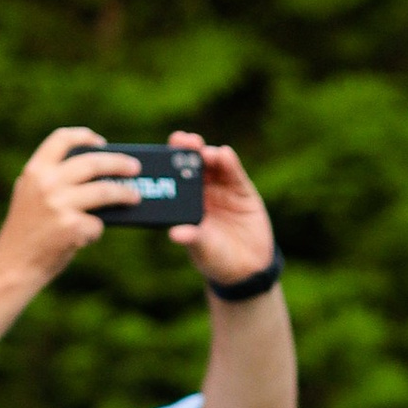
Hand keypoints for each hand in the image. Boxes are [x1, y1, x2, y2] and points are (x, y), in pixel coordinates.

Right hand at [0, 127, 136, 288]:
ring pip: (105, 191)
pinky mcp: (72, 227)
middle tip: (134, 168)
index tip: (102, 144)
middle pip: (94, 162)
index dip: (85, 137)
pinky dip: (95, 230)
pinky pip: (96, 224)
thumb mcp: (29, 196)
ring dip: (125, 194)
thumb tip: (97, 172)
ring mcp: (60, 205)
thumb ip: (51, 180)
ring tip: (134, 197)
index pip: (62, 139)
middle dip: (120, 163)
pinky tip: (86, 236)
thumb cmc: (24, 233)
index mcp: (35, 171)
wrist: (10, 267)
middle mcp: (48, 183)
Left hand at [166, 133, 274, 287]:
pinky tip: (224, 154)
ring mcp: (222, 190)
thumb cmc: (217, 259)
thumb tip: (175, 233)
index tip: (160, 154)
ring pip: (213, 166)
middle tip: (180, 140)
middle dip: (185, 151)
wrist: (248, 267)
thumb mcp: (203, 249)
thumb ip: (193, 238)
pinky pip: (234, 174)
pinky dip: (229, 163)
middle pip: (191, 167)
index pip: (173, 181)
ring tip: (201, 150)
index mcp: (185, 206)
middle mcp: (201, 194)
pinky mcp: (242, 191)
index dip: (167, 166)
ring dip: (207, 154)